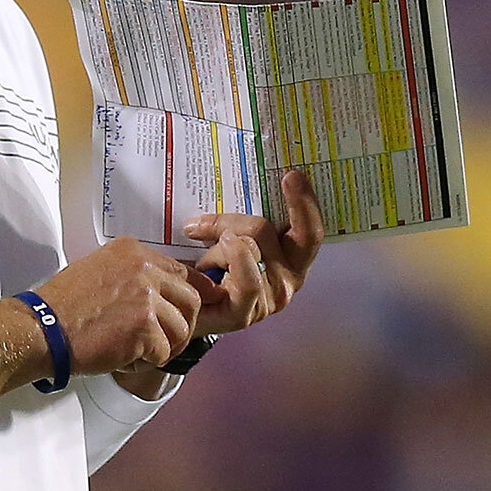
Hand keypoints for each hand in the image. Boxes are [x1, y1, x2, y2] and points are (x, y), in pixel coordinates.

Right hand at [29, 236, 221, 374]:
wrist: (42, 328)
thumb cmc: (63, 305)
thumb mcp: (99, 270)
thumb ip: (133, 274)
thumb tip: (161, 291)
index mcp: (133, 252)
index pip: (181, 271)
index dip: (189, 294)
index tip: (188, 310)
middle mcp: (143, 269)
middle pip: (191, 299)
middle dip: (183, 324)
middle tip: (166, 339)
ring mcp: (146, 297)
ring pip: (182, 329)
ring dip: (164, 346)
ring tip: (139, 352)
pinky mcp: (144, 327)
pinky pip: (163, 352)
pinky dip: (145, 363)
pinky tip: (123, 358)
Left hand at [182, 169, 324, 337]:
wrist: (180, 311)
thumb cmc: (208, 271)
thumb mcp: (229, 237)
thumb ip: (242, 218)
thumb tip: (229, 183)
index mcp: (292, 258)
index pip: (310, 230)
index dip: (305, 203)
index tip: (292, 175)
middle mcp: (289, 279)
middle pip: (266, 231)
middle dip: (230, 222)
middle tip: (199, 225)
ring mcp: (269, 299)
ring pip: (247, 248)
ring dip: (216, 249)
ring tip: (202, 263)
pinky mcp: (246, 315)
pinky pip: (246, 279)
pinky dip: (224, 262)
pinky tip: (206, 264)